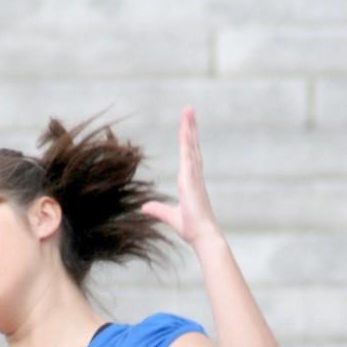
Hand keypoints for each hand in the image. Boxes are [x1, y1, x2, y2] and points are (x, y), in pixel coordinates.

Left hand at [142, 105, 220, 247]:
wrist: (202, 236)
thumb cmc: (191, 228)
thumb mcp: (169, 216)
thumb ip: (158, 209)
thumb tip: (145, 206)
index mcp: (189, 182)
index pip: (188, 156)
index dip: (188, 140)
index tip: (187, 126)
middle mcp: (193, 176)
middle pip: (192, 146)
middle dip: (190, 128)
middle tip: (189, 110)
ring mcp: (193, 176)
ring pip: (191, 146)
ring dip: (189, 128)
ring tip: (188, 111)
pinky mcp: (191, 179)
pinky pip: (188, 155)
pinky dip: (187, 141)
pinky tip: (185, 129)